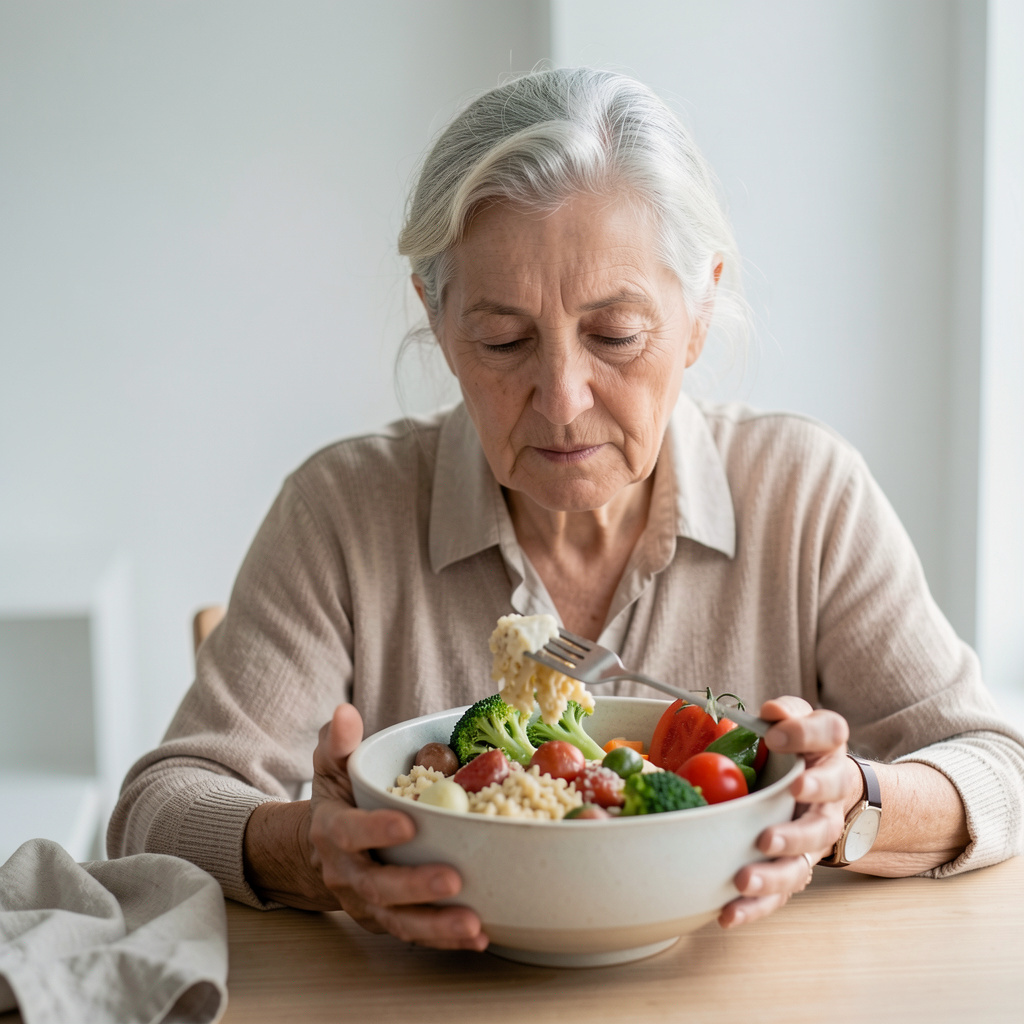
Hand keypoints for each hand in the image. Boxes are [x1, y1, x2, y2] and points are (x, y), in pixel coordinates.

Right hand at [308, 703, 487, 949]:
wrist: (318, 851)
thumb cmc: (337, 799)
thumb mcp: (330, 766)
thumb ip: (337, 742)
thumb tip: (345, 712)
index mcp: (333, 831)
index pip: (349, 832)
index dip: (376, 830)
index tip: (408, 823)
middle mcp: (347, 872)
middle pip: (378, 885)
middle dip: (415, 886)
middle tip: (453, 879)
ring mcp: (366, 902)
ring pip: (399, 920)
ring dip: (436, 925)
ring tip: (472, 923)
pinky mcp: (386, 920)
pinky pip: (414, 934)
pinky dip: (444, 939)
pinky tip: (479, 936)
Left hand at [718, 695, 851, 928]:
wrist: (822, 786)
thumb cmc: (797, 750)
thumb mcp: (794, 723)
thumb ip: (786, 715)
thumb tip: (771, 713)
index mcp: (827, 753)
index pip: (830, 736)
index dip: (805, 736)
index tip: (775, 738)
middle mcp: (828, 799)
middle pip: (822, 820)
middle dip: (795, 831)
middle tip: (767, 836)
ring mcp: (813, 838)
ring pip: (802, 864)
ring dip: (774, 874)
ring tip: (744, 878)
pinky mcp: (794, 866)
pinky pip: (779, 893)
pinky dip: (755, 907)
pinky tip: (728, 915)